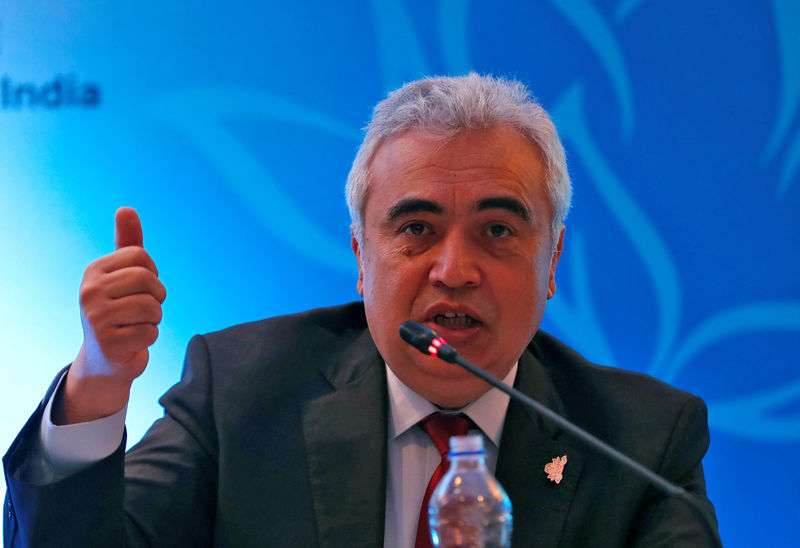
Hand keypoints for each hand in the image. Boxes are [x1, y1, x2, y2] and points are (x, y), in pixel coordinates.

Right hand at [57, 207, 166, 423]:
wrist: (106, 360)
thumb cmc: (119, 311)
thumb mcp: (123, 275)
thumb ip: (128, 243)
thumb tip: (126, 209)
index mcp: (95, 271)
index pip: (141, 257)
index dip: (152, 274)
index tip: (140, 288)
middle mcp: (89, 291)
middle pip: (148, 280)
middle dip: (156, 297)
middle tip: (143, 309)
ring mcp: (95, 318)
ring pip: (152, 307)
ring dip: (154, 319)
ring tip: (136, 324)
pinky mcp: (108, 343)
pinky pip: (150, 332)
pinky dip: (149, 337)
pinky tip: (132, 341)